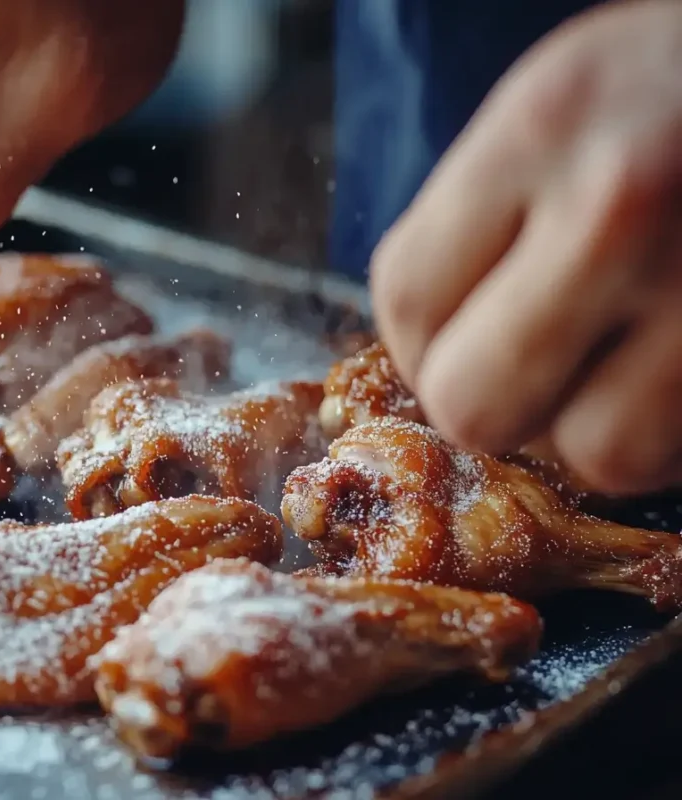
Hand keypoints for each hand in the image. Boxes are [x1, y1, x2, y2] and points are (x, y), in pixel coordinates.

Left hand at [370, 0, 681, 494]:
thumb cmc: (673, 90)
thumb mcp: (556, 106)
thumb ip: (479, 216)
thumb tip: (424, 352)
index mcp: (541, 129)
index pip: (409, 298)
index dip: (416, 342)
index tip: (451, 335)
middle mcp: (620, 204)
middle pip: (476, 404)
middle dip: (490, 401)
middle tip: (526, 364)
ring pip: (597, 454)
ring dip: (590, 431)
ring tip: (612, 369)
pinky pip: (679, 452)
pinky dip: (664, 433)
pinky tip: (667, 372)